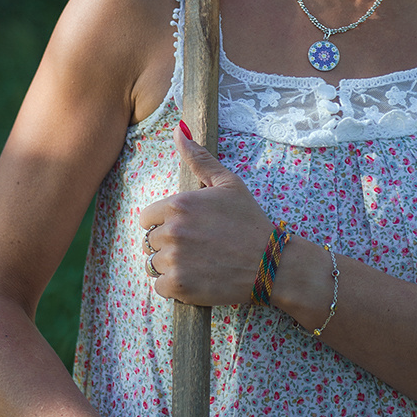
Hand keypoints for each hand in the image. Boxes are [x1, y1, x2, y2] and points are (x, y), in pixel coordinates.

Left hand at [139, 124, 273, 305]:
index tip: (186, 229)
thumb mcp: (228, 183)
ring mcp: (174, 260)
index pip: (146, 217)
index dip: (164, 223)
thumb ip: (199, 158)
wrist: (271, 263)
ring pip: (153, 264)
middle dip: (168, 244)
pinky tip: (197, 278)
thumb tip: (178, 129)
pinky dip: (174, 287)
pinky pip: (159, 287)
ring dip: (170, 266)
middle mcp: (172, 231)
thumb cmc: (249, 220)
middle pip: (150, 241)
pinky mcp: (179, 286)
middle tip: (198, 247)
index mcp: (178, 204)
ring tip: (198, 262)